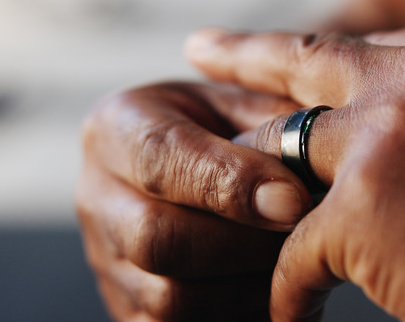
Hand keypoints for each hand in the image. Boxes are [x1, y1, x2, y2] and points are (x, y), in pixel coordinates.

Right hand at [76, 82, 312, 320]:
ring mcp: (105, 259)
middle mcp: (97, 195)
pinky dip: (235, 316)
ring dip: (245, 289)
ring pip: (168, 298)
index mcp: (119, 126)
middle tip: (300, 236)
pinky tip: (270, 293)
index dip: (230, 183)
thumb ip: (269, 125)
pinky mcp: (126, 307)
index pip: (160, 157)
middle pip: (155, 238)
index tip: (294, 200)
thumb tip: (307, 173)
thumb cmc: (228, 128)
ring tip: (290, 264)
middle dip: (242, 244)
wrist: (197, 168)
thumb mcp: (243, 103)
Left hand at [185, 24, 404, 321]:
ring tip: (223, 210)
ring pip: (281, 154)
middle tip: (202, 49)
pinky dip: (290, 288)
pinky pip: (295, 251)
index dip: (316, 54)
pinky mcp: (362, 214)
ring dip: (254, 191)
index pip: (362, 46)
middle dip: (244, 55)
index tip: (276, 45)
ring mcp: (382, 142)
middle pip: (304, 61)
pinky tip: (292, 312)